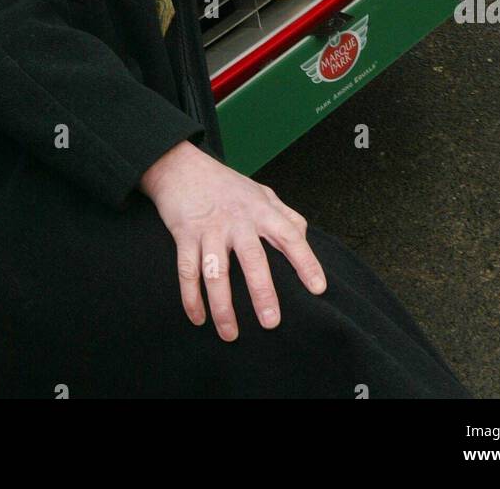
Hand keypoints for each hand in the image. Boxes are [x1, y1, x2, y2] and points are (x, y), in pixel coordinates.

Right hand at [138, 140, 326, 339]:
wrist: (181, 167)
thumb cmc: (226, 184)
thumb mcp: (260, 192)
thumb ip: (284, 213)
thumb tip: (302, 235)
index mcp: (260, 210)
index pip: (289, 235)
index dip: (305, 261)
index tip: (318, 288)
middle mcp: (237, 220)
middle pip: (252, 258)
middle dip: (262, 292)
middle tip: (271, 322)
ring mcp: (210, 229)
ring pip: (216, 272)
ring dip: (222, 306)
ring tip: (230, 333)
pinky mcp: (185, 235)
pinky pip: (187, 271)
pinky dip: (191, 298)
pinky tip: (198, 319)